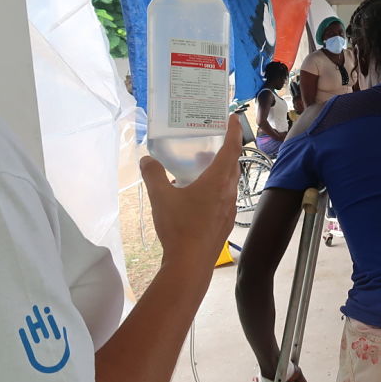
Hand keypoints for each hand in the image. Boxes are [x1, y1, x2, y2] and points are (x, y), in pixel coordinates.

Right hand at [140, 114, 241, 270]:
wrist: (191, 263)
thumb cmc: (178, 227)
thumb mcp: (161, 197)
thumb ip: (153, 175)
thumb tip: (146, 159)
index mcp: (217, 181)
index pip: (231, 149)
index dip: (233, 132)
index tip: (232, 118)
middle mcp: (228, 192)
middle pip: (233, 165)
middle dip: (228, 149)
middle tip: (215, 139)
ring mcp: (229, 209)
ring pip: (230, 182)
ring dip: (222, 170)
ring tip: (205, 165)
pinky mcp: (225, 223)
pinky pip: (226, 198)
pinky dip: (218, 188)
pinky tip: (202, 195)